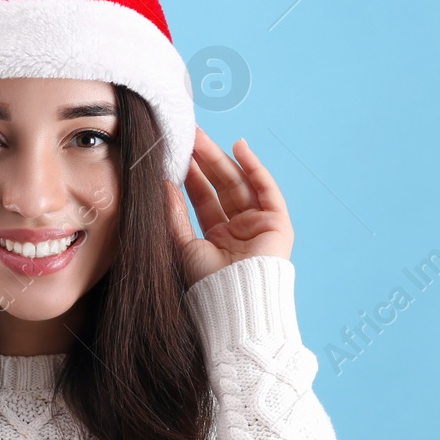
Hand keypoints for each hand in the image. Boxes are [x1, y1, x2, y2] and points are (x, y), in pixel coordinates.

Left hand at [165, 127, 292, 286]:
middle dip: (204, 161)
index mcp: (217, 239)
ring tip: (201, 137)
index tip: (176, 154)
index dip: (191, 176)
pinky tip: (240, 146)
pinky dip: (255, 167)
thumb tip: (162, 184)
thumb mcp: (182, 245)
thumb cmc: (206, 283)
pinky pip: (266, 189)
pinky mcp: (277, 223)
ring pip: (239, 183)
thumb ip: (174, 214)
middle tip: (187, 137)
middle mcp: (238, 230)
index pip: (203, 199)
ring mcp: (258, 225)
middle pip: (221, 187)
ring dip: (221, 159)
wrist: (234, 302)